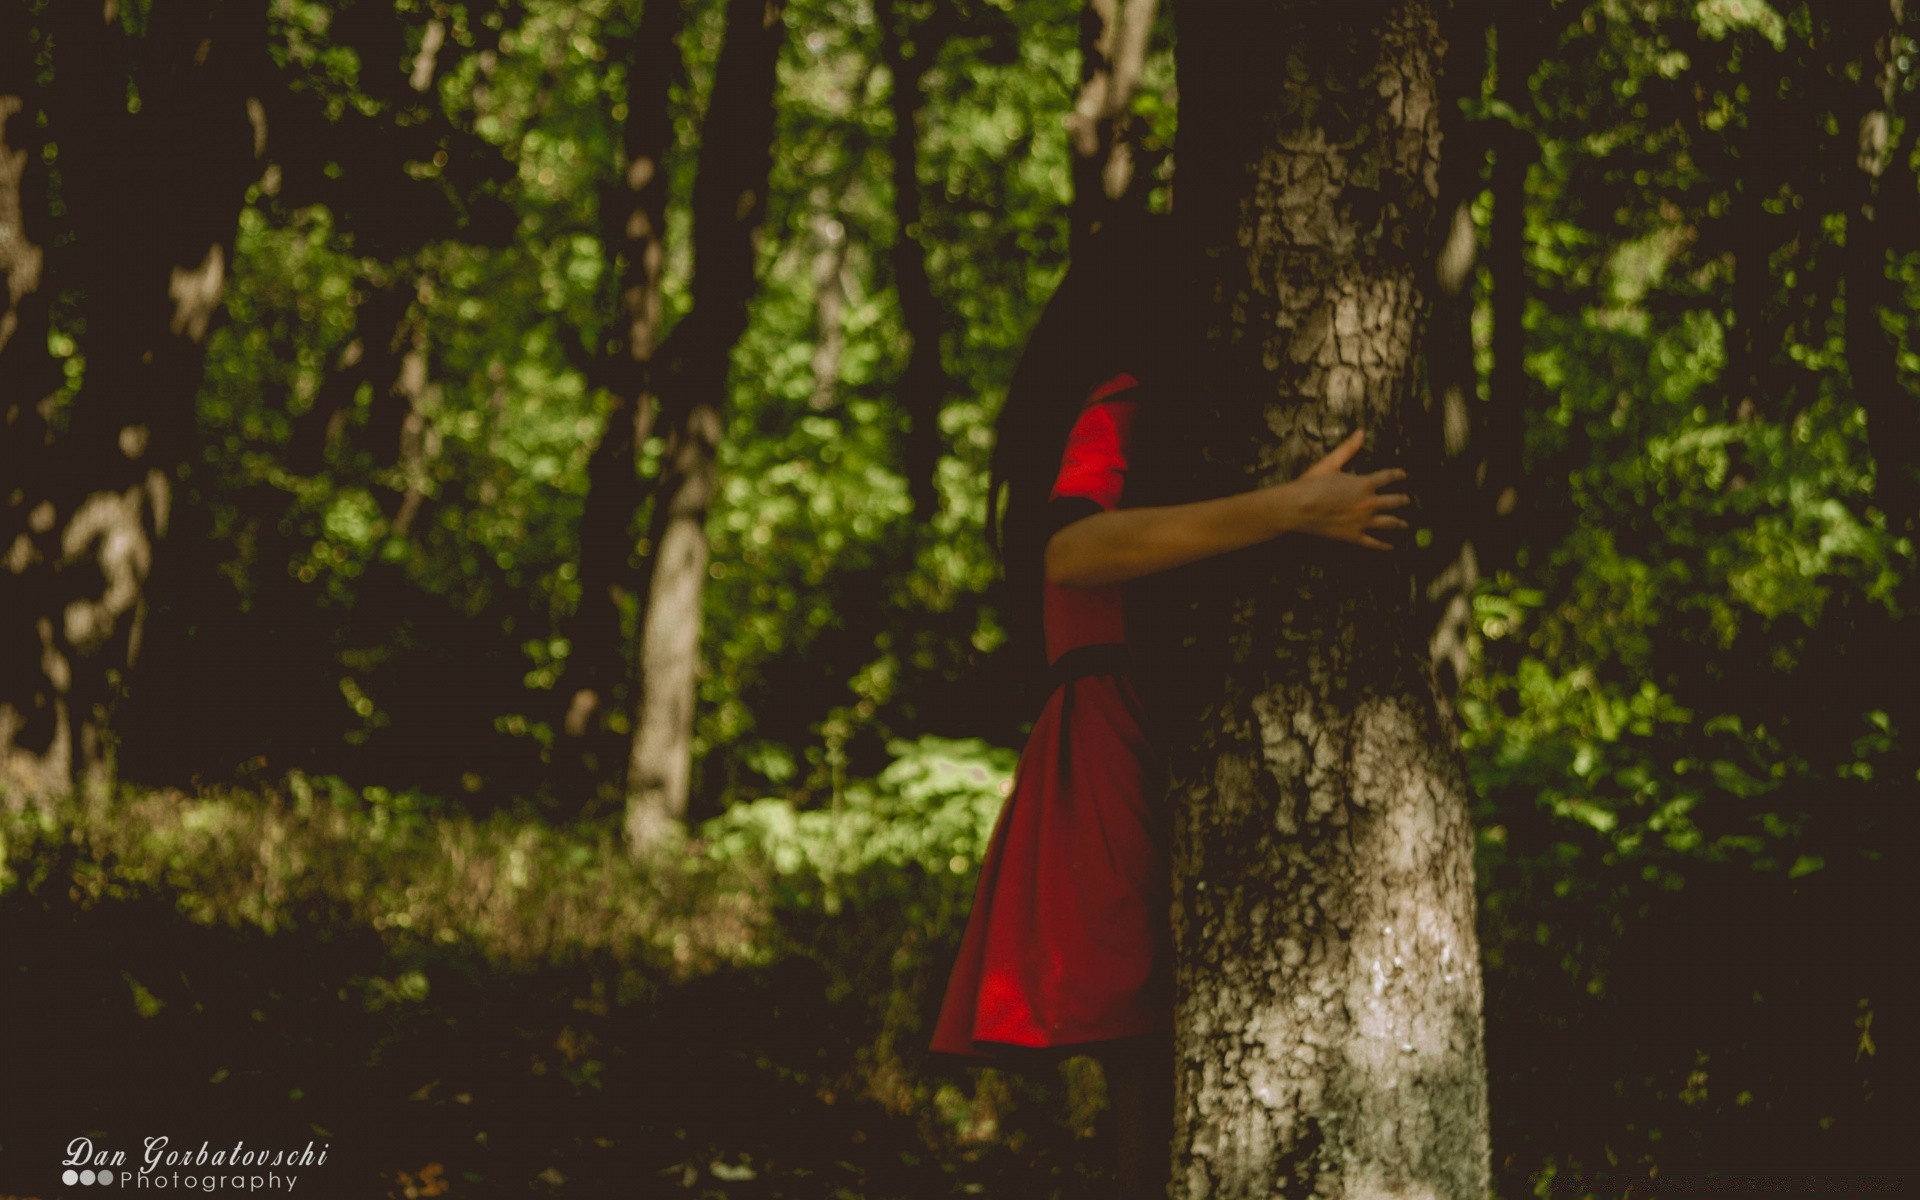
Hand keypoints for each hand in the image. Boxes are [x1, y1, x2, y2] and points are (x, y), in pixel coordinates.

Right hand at [1275, 429, 1411, 550]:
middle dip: (1401, 500)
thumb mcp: (1330, 463)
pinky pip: (1372, 542)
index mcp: (1364, 484)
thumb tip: (1360, 432)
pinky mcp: (1353, 536)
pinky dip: (1383, 546)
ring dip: (1398, 522)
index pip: (1387, 477)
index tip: (1403, 475)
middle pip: (1392, 501)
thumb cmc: (1312, 484)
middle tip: (1407, 500)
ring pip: (1387, 523)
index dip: (1397, 475)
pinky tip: (1390, 547)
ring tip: (1404, 524)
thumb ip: (1348, 448)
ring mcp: (1362, 522)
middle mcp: (1368, 504)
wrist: (1298, 508)